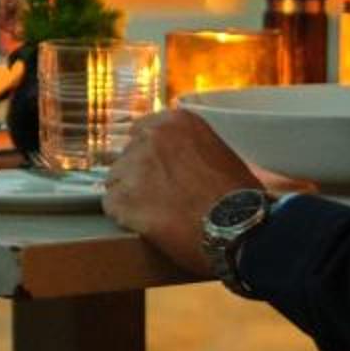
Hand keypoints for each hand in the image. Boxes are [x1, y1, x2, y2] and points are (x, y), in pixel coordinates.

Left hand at [103, 106, 267, 272]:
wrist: (238, 228)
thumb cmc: (238, 197)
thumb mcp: (219, 153)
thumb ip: (192, 146)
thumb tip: (184, 157)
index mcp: (176, 122)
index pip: (141, 131)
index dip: (147, 155)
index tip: (156, 171)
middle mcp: (151, 137)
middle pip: (127, 155)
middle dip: (138, 176)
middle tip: (159, 198)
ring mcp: (134, 167)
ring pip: (115, 180)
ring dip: (129, 197)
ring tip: (154, 215)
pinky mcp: (123, 198)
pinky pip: (111, 205)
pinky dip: (124, 217)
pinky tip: (145, 225)